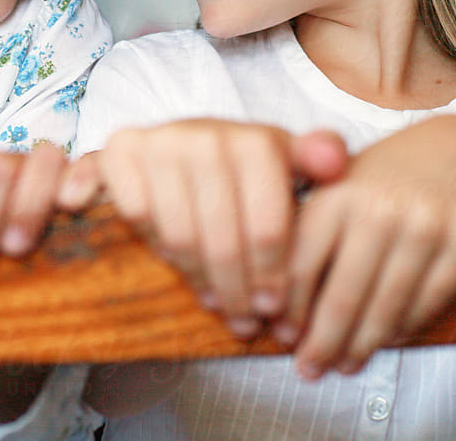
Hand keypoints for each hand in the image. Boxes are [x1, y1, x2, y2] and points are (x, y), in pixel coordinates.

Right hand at [65, 120, 347, 335]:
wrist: (179, 139)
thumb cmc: (242, 166)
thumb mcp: (286, 162)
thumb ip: (318, 160)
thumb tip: (336, 159)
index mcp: (255, 141)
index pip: (268, 227)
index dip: (273, 275)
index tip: (275, 308)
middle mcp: (206, 135)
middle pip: (224, 240)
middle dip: (238, 290)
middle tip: (246, 321)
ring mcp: (160, 141)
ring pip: (181, 236)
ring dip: (199, 279)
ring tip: (217, 304)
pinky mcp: (119, 151)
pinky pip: (138, 216)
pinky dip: (154, 245)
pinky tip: (173, 265)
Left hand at [281, 116, 455, 378]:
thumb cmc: (391, 176)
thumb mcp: (342, 187)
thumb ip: (310, 234)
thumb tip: (277, 305)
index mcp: (338, 193)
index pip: (300, 265)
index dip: (289, 310)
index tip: (282, 338)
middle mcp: (380, 208)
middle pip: (342, 296)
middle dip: (322, 343)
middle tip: (310, 369)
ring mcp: (426, 225)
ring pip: (385, 307)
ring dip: (361, 346)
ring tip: (345, 366)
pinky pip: (427, 302)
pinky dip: (403, 328)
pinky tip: (387, 341)